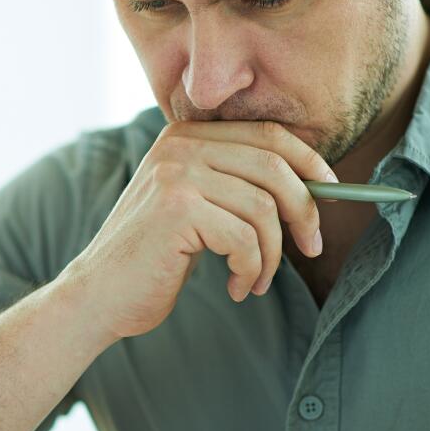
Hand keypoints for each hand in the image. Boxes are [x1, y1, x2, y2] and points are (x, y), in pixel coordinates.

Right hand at [61, 120, 337, 339]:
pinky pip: (246, 239)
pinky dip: (251, 271)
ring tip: (257, 280)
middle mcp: (179, 145)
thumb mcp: (194, 207)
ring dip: (272, 255)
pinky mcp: (177, 210)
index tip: (332, 194)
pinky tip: (236, 288)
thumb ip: (234, 184)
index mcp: (185, 136)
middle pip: (275, 165)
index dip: (310, 162)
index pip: (269, 134)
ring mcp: (177, 174)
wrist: (98, 296)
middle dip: (305, 210)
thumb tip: (314, 184)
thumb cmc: (153, 259)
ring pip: (265, 207)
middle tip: (311, 246)